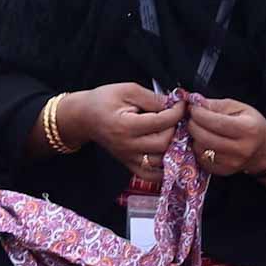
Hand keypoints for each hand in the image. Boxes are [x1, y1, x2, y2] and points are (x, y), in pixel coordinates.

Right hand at [60, 83, 184, 181]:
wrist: (84, 117)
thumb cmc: (103, 100)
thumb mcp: (128, 90)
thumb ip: (152, 98)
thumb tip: (174, 103)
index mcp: (126, 125)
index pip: (161, 122)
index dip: (177, 112)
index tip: (181, 104)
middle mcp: (128, 146)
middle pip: (164, 143)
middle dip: (175, 128)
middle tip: (176, 118)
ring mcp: (128, 158)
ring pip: (161, 161)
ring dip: (173, 147)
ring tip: (173, 132)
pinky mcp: (129, 164)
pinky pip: (151, 175)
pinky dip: (164, 169)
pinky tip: (169, 155)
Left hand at [187, 97, 265, 175]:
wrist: (263, 149)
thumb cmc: (251, 124)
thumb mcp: (239, 107)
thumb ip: (217, 105)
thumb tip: (196, 104)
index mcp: (248, 129)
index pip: (215, 122)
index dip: (199, 114)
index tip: (193, 107)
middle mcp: (241, 149)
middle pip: (205, 137)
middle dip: (193, 125)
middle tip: (192, 117)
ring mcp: (232, 163)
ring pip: (201, 149)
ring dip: (195, 137)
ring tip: (199, 129)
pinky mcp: (224, 171)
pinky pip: (202, 159)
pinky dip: (199, 149)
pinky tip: (203, 141)